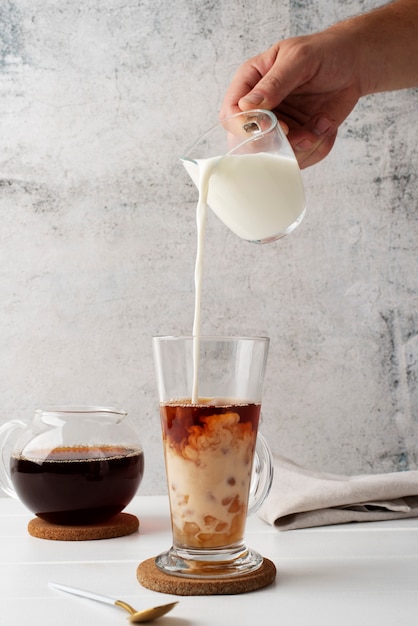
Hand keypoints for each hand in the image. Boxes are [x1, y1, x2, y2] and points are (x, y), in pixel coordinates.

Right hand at [220, 29, 363, 167]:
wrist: (352, 65)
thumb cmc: (324, 53)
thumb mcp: (299, 59)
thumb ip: (274, 82)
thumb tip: (247, 105)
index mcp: (250, 83)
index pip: (230, 115)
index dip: (246, 127)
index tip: (274, 125)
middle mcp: (259, 110)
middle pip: (247, 144)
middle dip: (276, 144)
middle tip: (299, 134)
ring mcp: (276, 128)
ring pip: (276, 157)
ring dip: (303, 147)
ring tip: (321, 123)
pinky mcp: (295, 140)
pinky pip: (300, 159)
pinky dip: (317, 147)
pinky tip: (325, 125)